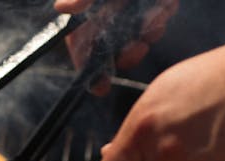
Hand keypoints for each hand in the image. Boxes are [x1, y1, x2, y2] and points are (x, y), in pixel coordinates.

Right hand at [54, 0, 178, 93]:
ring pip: (137, 38)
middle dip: (127, 54)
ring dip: (147, 34)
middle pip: (112, 50)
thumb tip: (61, 7)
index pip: (82, 50)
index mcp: (87, 12)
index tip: (100, 87)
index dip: (89, 71)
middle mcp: (106, 15)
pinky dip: (160, 18)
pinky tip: (163, 7)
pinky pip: (155, 22)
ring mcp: (129, 11)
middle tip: (137, 48)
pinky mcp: (152, 6)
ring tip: (154, 18)